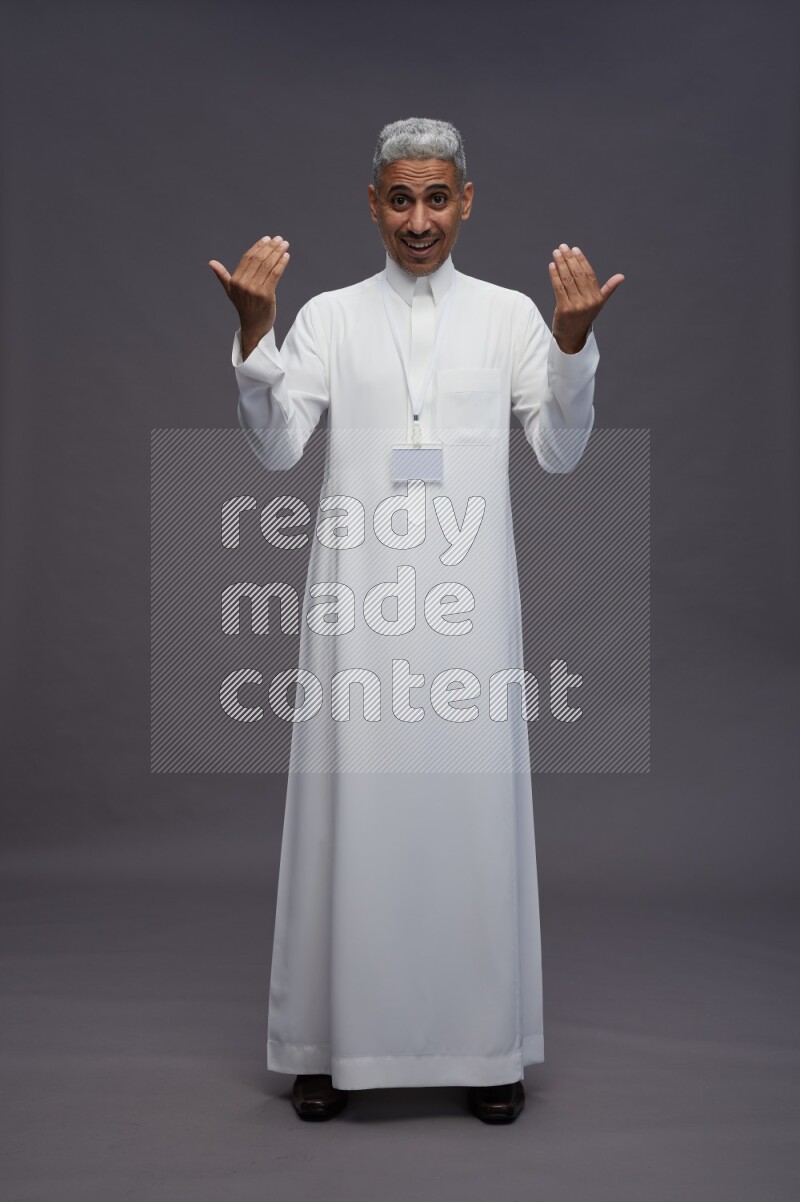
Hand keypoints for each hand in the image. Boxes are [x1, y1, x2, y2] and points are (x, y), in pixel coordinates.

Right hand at [208, 235, 290, 358]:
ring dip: (278, 253)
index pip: (248, 258)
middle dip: (270, 247)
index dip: (258, 247)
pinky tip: (286, 256)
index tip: (267, 239)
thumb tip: (211, 263)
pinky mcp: (266, 295)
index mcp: (235, 281)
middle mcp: (244, 284)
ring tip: (284, 244)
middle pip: (259, 259)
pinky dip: (281, 263)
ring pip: (268, 265)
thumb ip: (222, 275)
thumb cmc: (244, 307)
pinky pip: (275, 274)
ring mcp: (255, 290)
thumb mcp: (231, 291)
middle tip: (279, 239)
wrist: (253, 327)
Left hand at [548, 243, 623, 353]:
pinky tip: (552, 266)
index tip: (574, 249)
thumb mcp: (598, 303)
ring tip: (556, 253)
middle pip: (578, 274)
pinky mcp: (564, 309)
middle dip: (569, 259)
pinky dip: (554, 276)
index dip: (581, 260)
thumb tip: (621, 277)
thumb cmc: (584, 317)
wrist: (572, 337)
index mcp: (597, 298)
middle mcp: (588, 301)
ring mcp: (576, 306)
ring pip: (567, 279)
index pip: (589, 274)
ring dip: (560, 264)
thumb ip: (608, 289)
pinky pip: (559, 288)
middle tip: (562, 247)